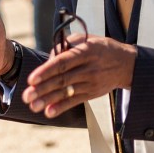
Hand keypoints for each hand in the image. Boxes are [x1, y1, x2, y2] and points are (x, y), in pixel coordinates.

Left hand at [21, 35, 136, 118]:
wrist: (127, 65)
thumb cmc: (102, 49)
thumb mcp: (88, 40)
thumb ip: (67, 45)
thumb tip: (50, 58)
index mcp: (86, 52)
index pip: (63, 62)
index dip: (46, 71)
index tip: (31, 79)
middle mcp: (88, 68)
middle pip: (62, 80)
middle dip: (42, 89)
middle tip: (26, 96)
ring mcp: (90, 83)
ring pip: (66, 92)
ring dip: (48, 100)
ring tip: (33, 106)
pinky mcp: (92, 93)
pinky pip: (74, 101)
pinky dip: (61, 107)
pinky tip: (49, 112)